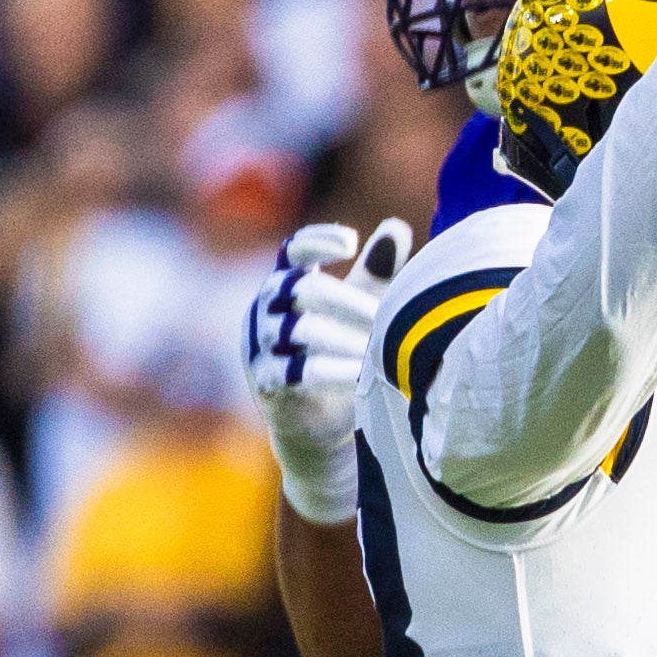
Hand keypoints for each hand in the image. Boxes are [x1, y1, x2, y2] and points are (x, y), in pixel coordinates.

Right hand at [249, 216, 404, 522]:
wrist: (325, 428)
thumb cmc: (343, 359)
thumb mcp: (361, 313)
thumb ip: (376, 274)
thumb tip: (396, 228)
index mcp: (286, 287)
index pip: (292, 251)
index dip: (317, 240)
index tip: (352, 243)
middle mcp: (265, 311)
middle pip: (300, 288)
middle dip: (348, 300)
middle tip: (386, 317)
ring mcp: (259, 347)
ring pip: (297, 329)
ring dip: (343, 338)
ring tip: (379, 350)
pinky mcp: (266, 384)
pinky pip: (294, 372)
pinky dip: (332, 372)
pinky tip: (364, 375)